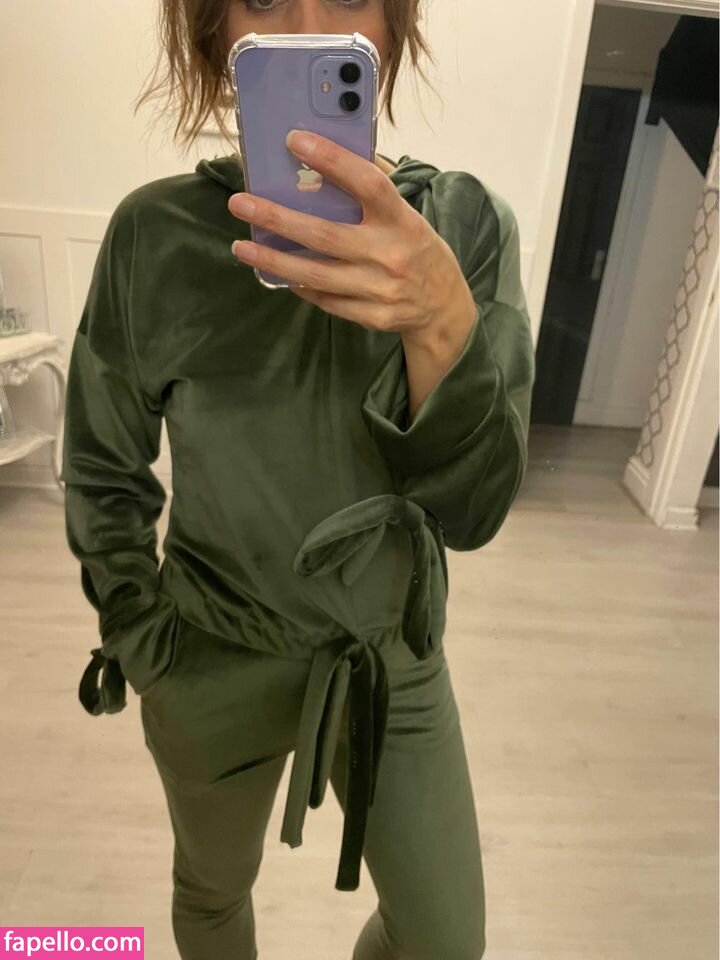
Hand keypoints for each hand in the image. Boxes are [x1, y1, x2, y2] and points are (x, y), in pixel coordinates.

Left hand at [228, 129, 475, 342]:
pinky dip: (299, 286)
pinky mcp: (372, 316)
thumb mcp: (408, 217)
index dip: (333, 160)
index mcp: (402, 221)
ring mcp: (381, 290)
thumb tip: (328, 159)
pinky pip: (326, 300)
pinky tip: (277, 272)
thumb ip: (375, 193)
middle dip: (278, 218)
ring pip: (316, 275)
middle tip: (240, 204)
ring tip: (242, 247)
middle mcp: (391, 255)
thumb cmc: (417, 250)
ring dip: (273, 260)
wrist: (444, 308)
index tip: (294, 140)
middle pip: (325, 235)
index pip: (367, 183)